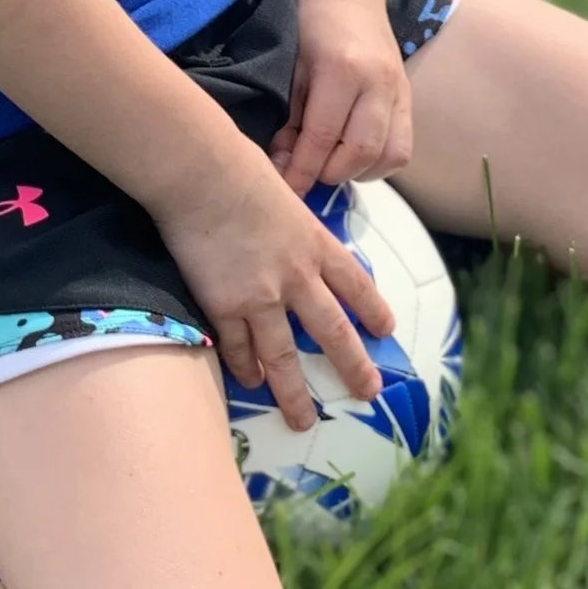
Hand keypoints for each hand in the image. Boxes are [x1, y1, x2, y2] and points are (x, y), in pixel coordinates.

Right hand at [155, 143, 394, 429]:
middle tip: (367, 393)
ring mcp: (261, 297)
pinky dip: (245, 369)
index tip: (386, 331)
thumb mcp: (285, 193)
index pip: (356, 285)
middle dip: (352, 367)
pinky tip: (251, 384)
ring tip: (302, 420)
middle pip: (332, 333)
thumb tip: (289, 234)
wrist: (201, 174)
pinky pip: (238, 348)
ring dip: (294, 393)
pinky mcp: (224, 306)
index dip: (373, 310)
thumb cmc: (238, 168)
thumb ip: (292, 225)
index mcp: (316, 244)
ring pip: (283, 357)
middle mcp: (297, 278)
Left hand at [271, 0, 414, 196]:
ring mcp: (400, 90)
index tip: (284, 190)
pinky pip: (403, 146)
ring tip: (330, 165)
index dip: (301, 171)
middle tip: (305, 175)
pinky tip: (353, 156)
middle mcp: (378, 82)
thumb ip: (291, 119)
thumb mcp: (291, 68)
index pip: (322, 137)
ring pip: (389, 156)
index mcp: (342, 70)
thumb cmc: (309, 24)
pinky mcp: (409, 97)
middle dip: (328, 174)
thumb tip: (286, 165)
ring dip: (357, 172)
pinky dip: (378, 163)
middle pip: (360, 153)